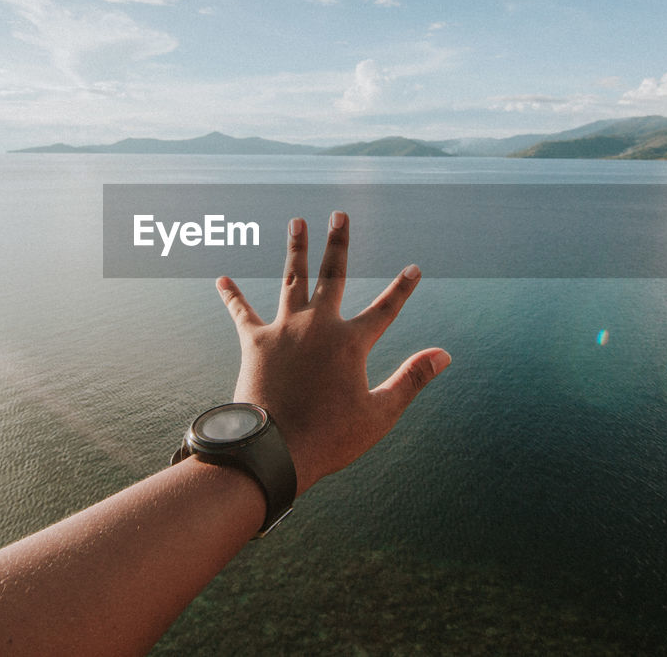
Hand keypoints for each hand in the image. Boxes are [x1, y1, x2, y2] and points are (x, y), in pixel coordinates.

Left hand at [215, 210, 450, 495]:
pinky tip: (222, 279)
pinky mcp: (255, 343)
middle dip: (338, 243)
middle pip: (332, 275)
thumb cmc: (330, 438)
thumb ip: (413, 379)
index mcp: (351, 342)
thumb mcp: (381, 413)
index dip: (402, 289)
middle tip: (339, 215)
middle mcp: (318, 326)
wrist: (274, 451)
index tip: (414, 268)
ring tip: (297, 222)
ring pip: (292, 279)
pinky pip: (242, 313)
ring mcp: (284, 330)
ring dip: (295, 250)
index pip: (386, 308)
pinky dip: (233, 296)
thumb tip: (444, 354)